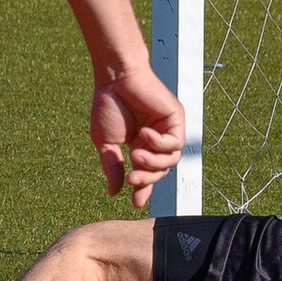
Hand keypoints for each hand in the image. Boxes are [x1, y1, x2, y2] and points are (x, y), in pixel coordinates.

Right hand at [90, 63, 184, 205]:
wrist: (115, 79)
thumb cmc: (108, 104)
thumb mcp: (106, 142)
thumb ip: (112, 166)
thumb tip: (114, 191)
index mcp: (139, 145)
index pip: (146, 173)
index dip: (143, 188)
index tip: (134, 201)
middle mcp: (156, 139)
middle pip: (160, 171)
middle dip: (147, 179)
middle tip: (132, 179)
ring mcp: (167, 130)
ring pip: (171, 160)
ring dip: (153, 163)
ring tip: (135, 155)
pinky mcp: (176, 120)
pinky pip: (175, 143)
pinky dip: (159, 144)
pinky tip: (144, 135)